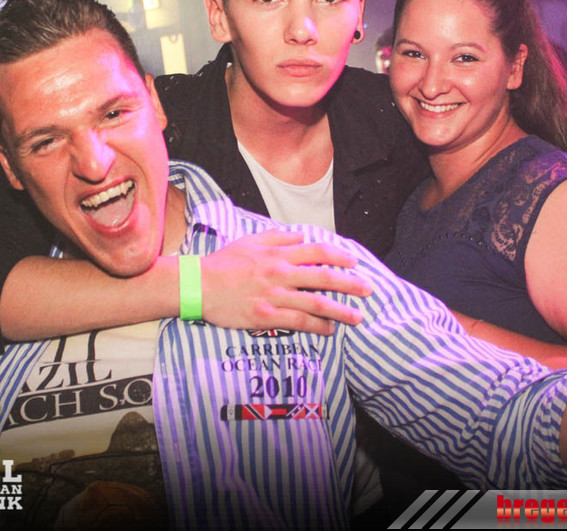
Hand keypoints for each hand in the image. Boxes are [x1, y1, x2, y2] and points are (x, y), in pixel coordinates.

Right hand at [200, 230, 370, 334]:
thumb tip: (300, 236)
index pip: (317, 251)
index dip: (340, 256)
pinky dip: (317, 327)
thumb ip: (278, 237)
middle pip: (324, 277)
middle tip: (368, 290)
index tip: (355, 262)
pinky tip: (329, 330)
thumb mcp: (250, 241)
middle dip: (350, 283)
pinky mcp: (266, 316)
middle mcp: (280, 272)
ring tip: (357, 317)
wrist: (198, 285)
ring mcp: (274, 295)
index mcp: (278, 253)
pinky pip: (299, 322)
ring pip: (316, 303)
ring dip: (341, 311)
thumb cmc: (223, 263)